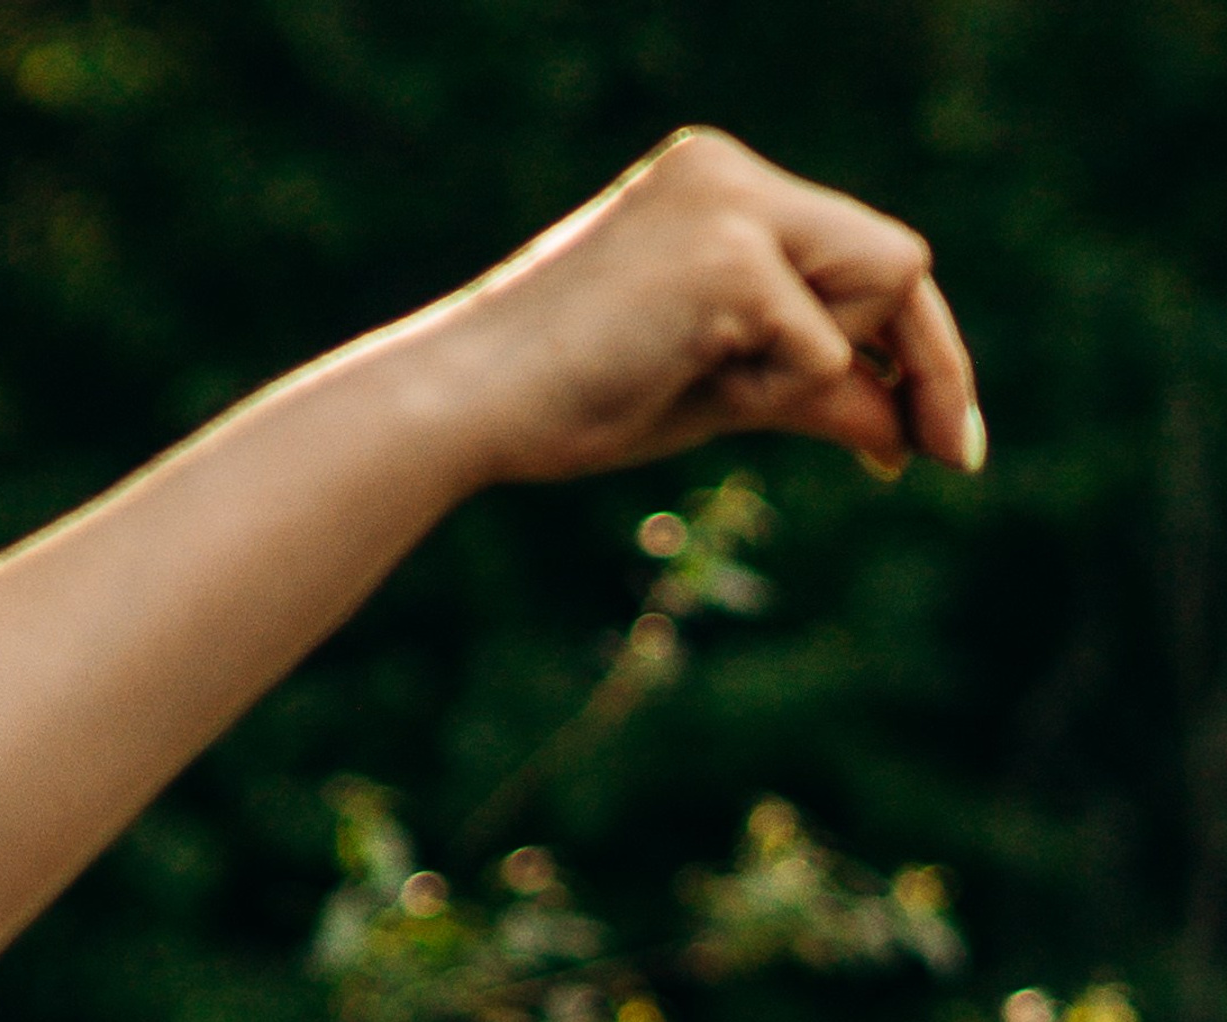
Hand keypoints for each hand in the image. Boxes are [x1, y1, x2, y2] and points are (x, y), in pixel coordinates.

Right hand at [426, 129, 980, 485]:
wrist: (461, 409)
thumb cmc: (565, 405)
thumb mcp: (710, 394)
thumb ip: (806, 391)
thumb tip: (910, 433)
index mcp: (719, 190)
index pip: (859, 258)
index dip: (915, 348)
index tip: (944, 442)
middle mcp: (733, 174)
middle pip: (895, 262)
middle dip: (926, 365)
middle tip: (952, 455)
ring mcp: (732, 205)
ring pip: (876, 289)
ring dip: (816, 376)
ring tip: (697, 394)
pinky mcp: (727, 256)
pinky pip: (814, 347)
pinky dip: (772, 391)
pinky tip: (673, 382)